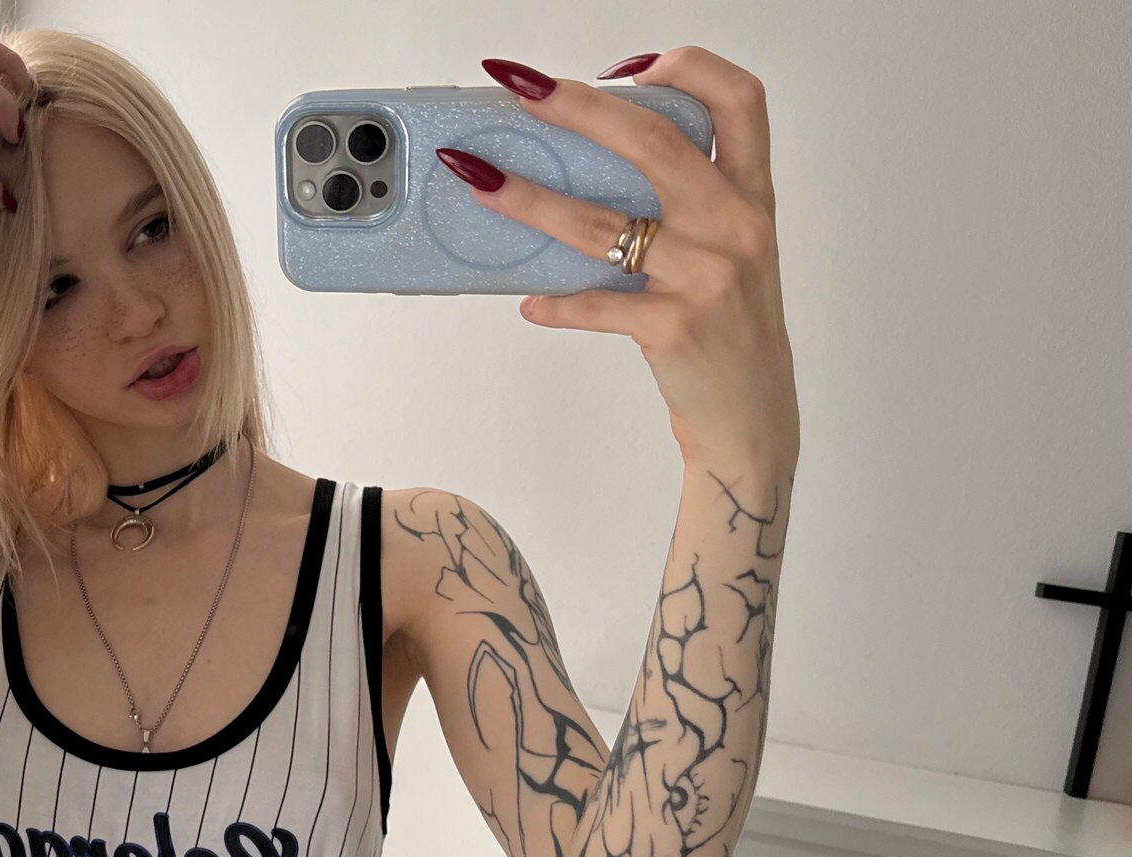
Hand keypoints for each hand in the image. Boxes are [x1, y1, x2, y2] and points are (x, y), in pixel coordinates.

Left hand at [441, 47, 799, 467]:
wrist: (751, 417)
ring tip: (478, 178)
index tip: (628, 66)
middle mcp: (735, 226)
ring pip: (601, 222)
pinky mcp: (674, 328)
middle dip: (577, 107)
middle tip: (520, 91)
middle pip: (653, 140)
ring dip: (528, 198)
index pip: (740, 100)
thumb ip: (684, 202)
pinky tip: (531, 301)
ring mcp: (706, 277)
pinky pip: (596, 303)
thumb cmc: (730, 327)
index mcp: (750, 196)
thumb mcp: (729, 251)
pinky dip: (557, 303)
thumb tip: (584, 164)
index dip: (686, 66)